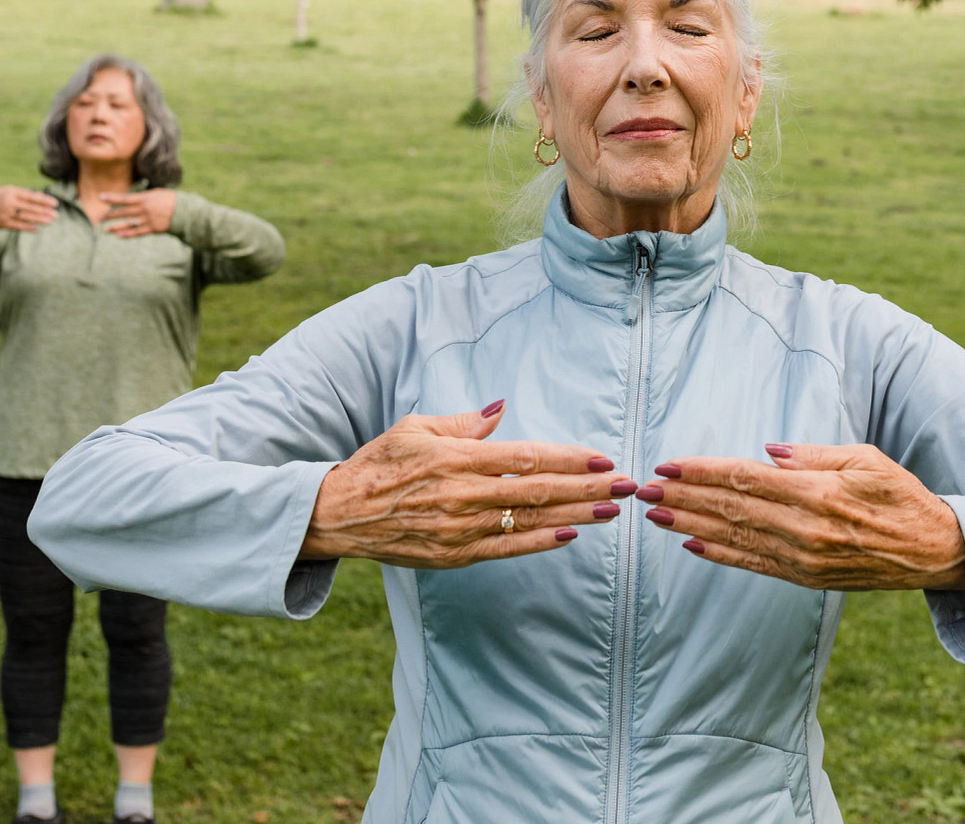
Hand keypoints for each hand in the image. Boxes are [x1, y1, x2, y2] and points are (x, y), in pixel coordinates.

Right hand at [0, 186, 57, 231]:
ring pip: (26, 217)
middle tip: (56, 214)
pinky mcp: (3, 223)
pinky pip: (18, 226)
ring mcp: (6, 213)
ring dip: (39, 220)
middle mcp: (9, 202)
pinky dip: (28, 227)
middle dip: (44, 211)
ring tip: (50, 221)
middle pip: (30, 208)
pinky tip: (37, 228)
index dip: (44, 200)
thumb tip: (42, 197)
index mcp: (12, 192)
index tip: (55, 203)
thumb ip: (25, 194)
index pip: (32, 196)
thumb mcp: (10, 190)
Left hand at [102, 189, 174, 237]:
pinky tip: (119, 235)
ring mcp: (148, 220)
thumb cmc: (171, 199)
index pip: (125, 198)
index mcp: (145, 198)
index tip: (100, 197)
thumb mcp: (156, 193)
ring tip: (105, 229)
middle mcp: (144, 209)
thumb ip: (143, 197)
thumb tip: (131, 200)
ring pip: (128, 224)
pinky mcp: (153, 229)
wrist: (186, 212)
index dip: (112, 197)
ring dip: (116, 227)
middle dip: (110, 214)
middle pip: (123, 212)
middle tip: (99, 217)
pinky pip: (137, 232)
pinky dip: (127, 234)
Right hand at [300, 402, 632, 567]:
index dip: (568, 459)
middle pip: (537, 491)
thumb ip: (462, 422)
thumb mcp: (415, 429)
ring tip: (612, 510)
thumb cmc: (379, 464)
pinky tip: (571, 535)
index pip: (525, 458)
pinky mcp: (453, 555)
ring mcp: (459, 529)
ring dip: (575, 516)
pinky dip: (540, 543)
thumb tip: (501, 409)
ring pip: (528, 522)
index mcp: (455, 458)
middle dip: (587, 488)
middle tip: (626, 484)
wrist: (339, 515)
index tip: (602, 458)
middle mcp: (461, 495)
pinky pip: (505, 548)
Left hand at [635, 443, 964, 591]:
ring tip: (655, 514)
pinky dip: (720, 555)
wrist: (933, 552)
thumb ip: (814, 455)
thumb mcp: (866, 460)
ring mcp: (804, 558)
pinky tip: (691, 544)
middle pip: (731, 508)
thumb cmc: (900, 496)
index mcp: (818, 494)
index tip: (669, 464)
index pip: (746, 479)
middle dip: (684, 497)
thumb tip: (767, 453)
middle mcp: (806, 529)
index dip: (703, 471)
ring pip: (735, 538)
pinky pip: (754, 565)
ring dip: (690, 525)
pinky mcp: (806, 578)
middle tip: (644, 488)